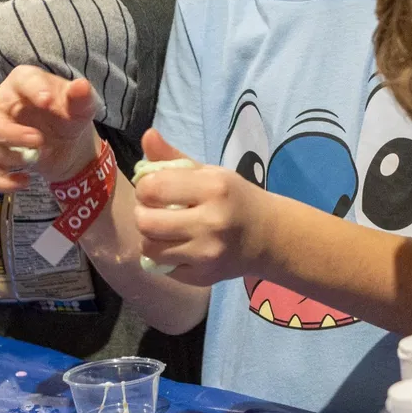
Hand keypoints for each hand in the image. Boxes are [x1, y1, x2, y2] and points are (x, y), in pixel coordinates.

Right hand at [0, 68, 102, 192]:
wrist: (70, 144)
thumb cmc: (70, 116)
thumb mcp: (82, 107)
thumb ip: (81, 98)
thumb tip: (81, 86)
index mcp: (24, 83)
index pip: (21, 79)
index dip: (32, 89)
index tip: (47, 101)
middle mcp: (3, 106)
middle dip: (8, 132)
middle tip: (37, 141)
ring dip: (9, 156)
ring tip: (39, 158)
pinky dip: (2, 181)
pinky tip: (25, 181)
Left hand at [133, 129, 273, 284]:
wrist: (268, 237)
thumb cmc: (234, 198)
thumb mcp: (209, 173)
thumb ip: (173, 157)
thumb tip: (147, 134)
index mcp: (213, 188)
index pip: (152, 188)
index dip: (145, 187)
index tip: (154, 188)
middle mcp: (211, 222)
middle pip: (145, 222)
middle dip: (143, 213)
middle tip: (155, 210)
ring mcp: (207, 254)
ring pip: (149, 248)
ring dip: (149, 237)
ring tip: (163, 229)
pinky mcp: (203, 277)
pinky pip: (163, 267)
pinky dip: (163, 257)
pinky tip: (178, 246)